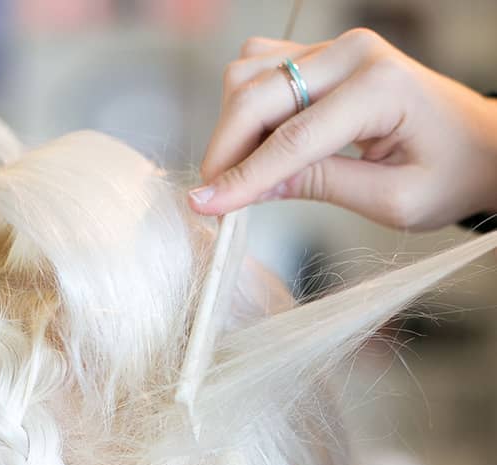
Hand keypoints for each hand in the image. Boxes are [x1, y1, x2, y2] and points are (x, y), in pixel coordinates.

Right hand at [188, 28, 496, 229]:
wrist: (478, 144)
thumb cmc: (447, 174)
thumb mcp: (391, 200)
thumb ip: (322, 186)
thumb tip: (253, 189)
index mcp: (379, 89)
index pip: (292, 139)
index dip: (242, 177)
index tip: (204, 206)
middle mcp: (353, 53)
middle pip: (258, 93)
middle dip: (225, 148)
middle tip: (213, 197)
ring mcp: (336, 48)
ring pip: (251, 72)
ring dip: (232, 125)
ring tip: (238, 176)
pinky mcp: (324, 55)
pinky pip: (263, 68)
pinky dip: (245, 108)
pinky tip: (254, 147)